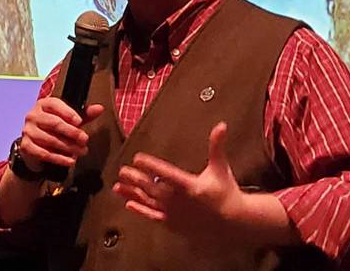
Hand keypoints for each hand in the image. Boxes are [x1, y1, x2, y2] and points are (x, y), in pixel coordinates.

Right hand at [18, 98, 103, 171]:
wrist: (35, 146)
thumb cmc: (54, 129)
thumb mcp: (70, 119)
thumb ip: (84, 114)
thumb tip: (100, 108)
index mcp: (43, 104)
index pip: (55, 104)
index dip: (68, 113)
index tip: (80, 121)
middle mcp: (33, 116)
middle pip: (54, 123)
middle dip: (72, 132)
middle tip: (85, 139)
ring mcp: (28, 131)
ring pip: (50, 140)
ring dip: (68, 147)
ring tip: (82, 151)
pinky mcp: (26, 146)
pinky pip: (44, 154)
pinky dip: (59, 158)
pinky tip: (70, 161)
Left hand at [112, 122, 249, 243]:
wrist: (232, 221)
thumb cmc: (225, 192)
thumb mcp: (220, 167)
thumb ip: (217, 146)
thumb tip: (221, 125)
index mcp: (189, 186)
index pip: (165, 173)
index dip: (150, 165)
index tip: (138, 158)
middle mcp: (178, 201)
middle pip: (152, 188)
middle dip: (136, 179)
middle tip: (122, 171)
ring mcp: (174, 213)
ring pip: (149, 202)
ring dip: (132, 194)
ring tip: (117, 187)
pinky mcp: (173, 223)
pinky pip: (152, 216)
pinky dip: (140, 210)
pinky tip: (129, 204)